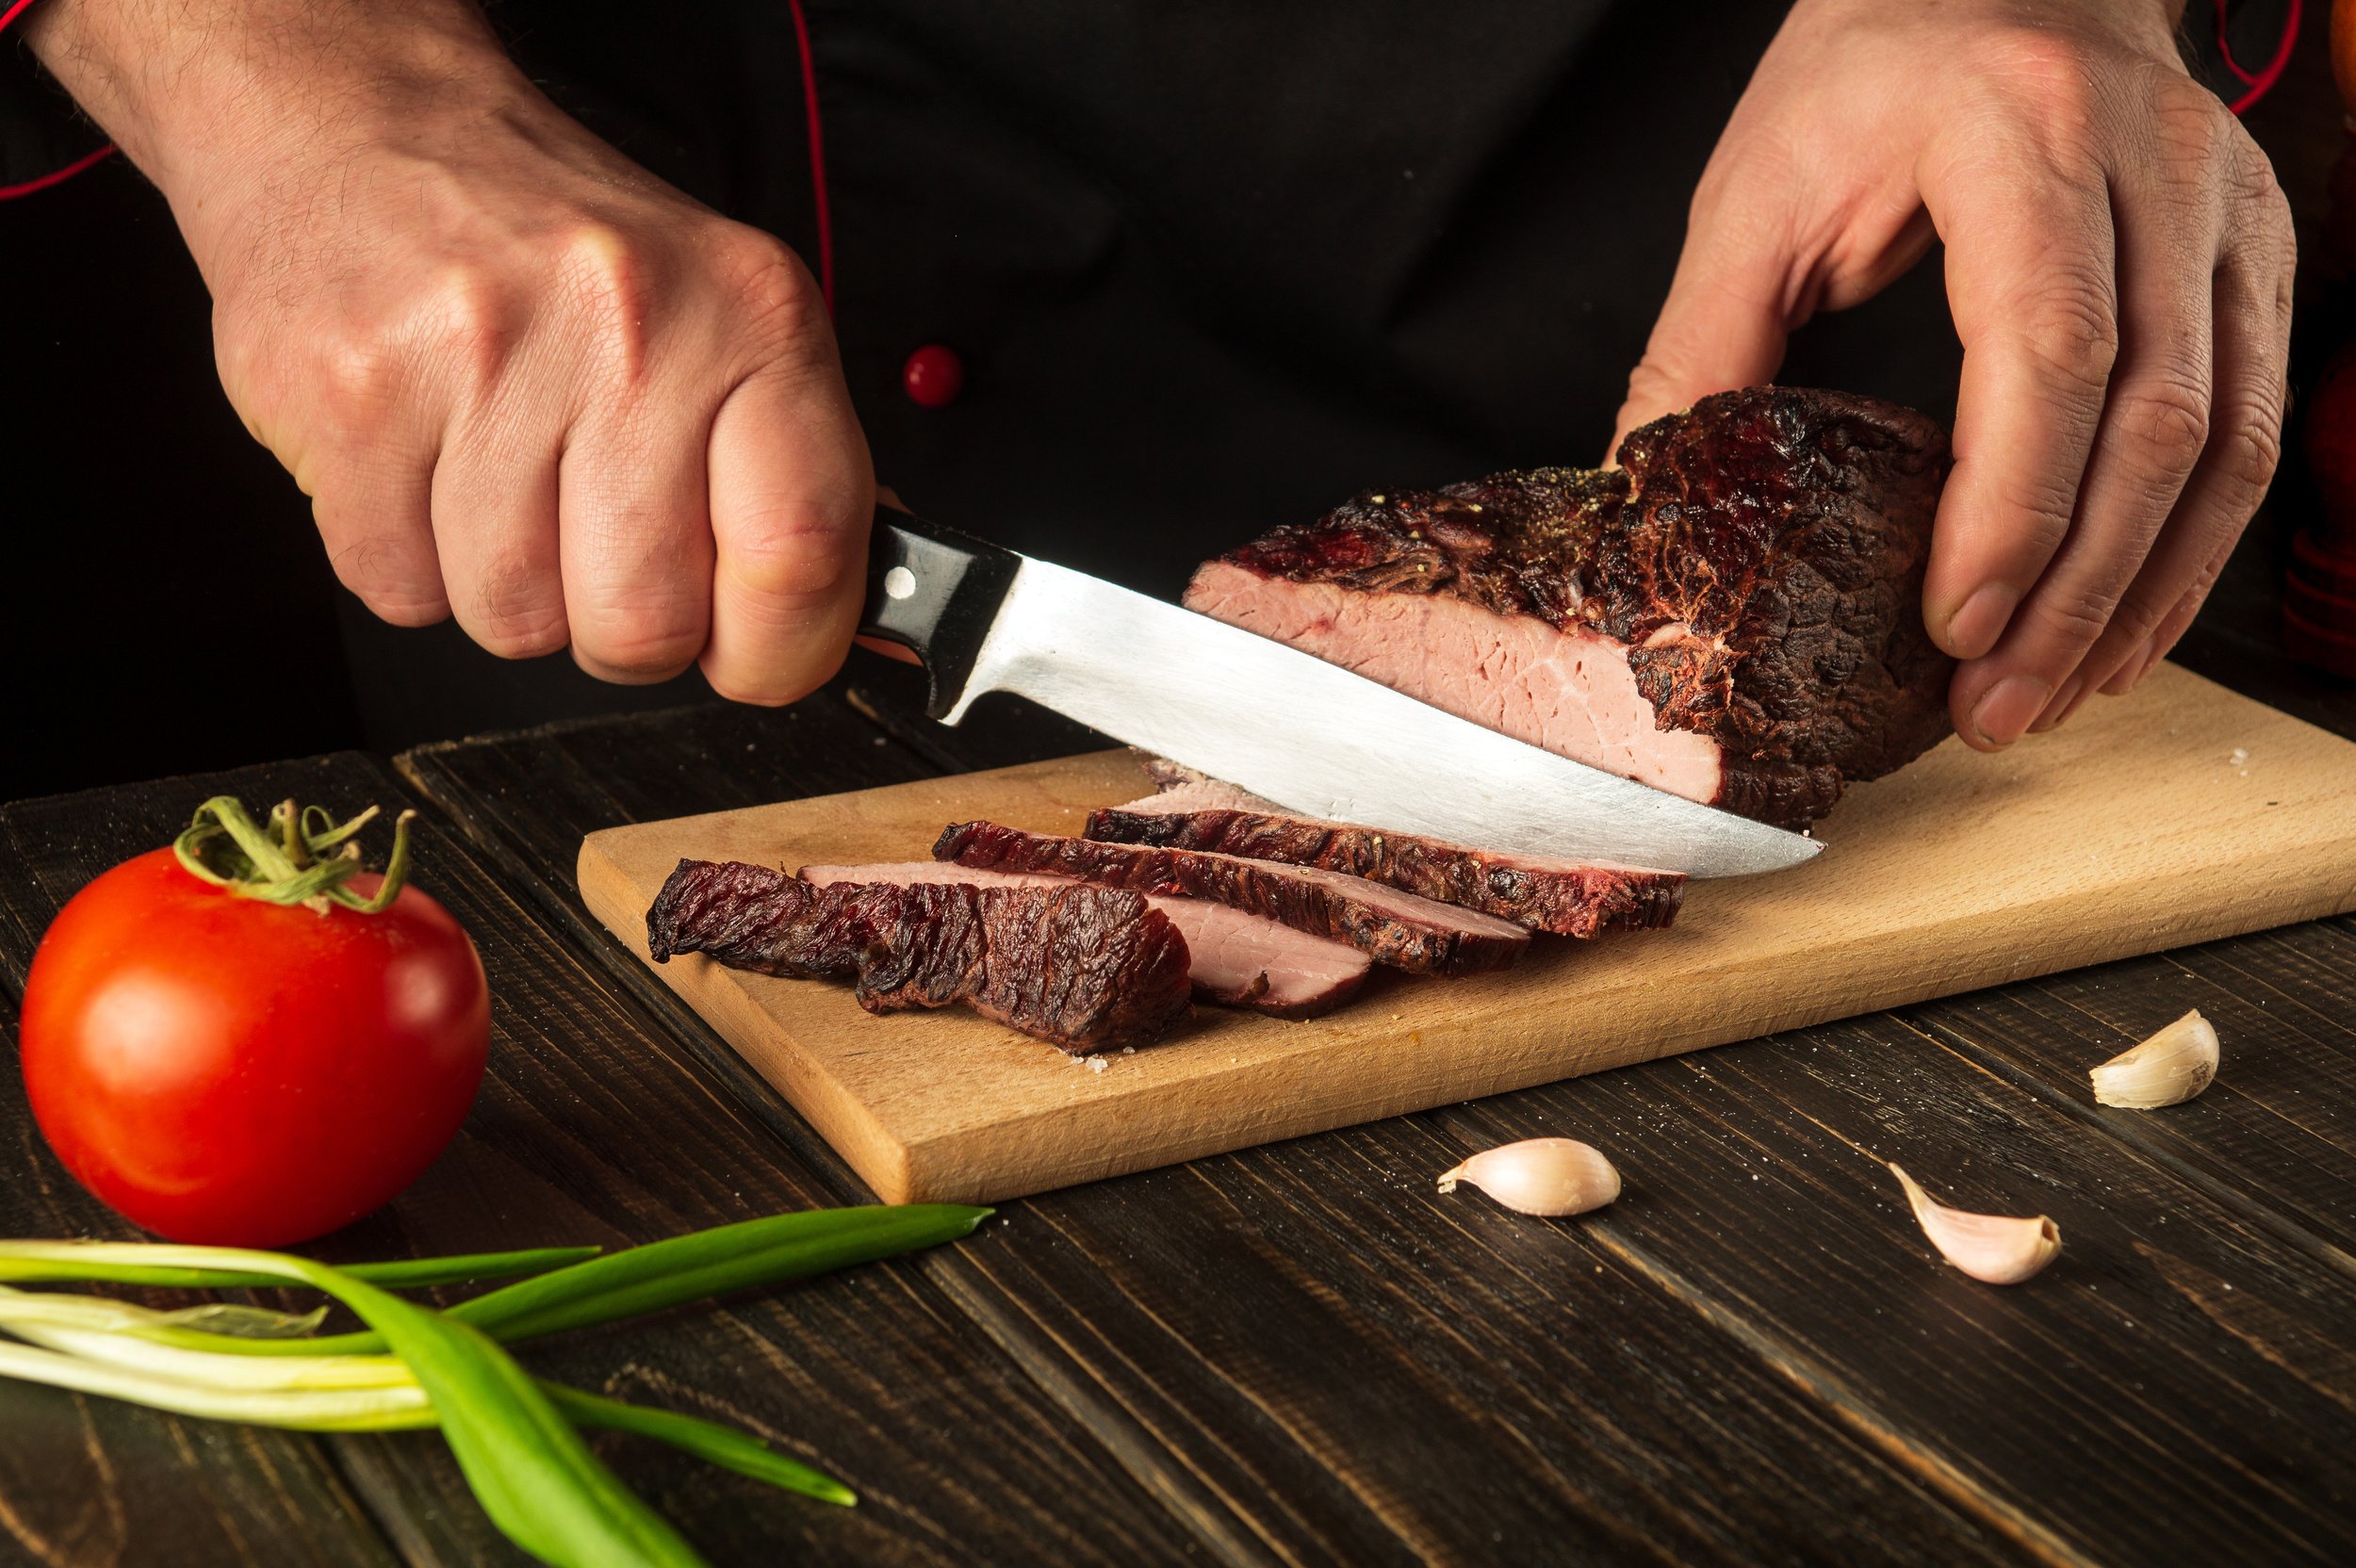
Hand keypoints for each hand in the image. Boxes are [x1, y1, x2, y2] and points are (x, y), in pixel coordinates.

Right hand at [27, 0, 872, 702]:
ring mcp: (482, 356)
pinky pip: (403, 590)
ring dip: (510, 591)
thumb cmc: (560, 255)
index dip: (782, 648)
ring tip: (502, 481)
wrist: (362, 125)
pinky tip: (426, 469)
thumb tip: (857, 622)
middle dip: (622, 629)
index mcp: (750, 314)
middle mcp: (628, 327)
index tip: (757, 650)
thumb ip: (798, 475)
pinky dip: (412, 562)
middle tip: (600, 546)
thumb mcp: (726, 323)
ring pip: (516, 622)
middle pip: (645, 625)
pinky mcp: (355, 396)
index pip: (804, 550)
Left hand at [1612, 0, 2293, 748]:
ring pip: (2227, 436)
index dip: (2013, 509)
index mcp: (2018, 132)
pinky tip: (2125, 624)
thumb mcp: (1756, 189)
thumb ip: (1701, 344)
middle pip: (2157, 416)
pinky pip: (2251, 422)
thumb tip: (1640, 494)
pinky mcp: (2253, 251)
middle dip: (2077, 590)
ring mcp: (2225, 207)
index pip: (2049, 348)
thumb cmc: (1869, 65)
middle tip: (1998, 705)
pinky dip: (2191, 544)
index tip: (1955, 622)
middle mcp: (2152, 164)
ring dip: (2144, 590)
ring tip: (2055, 693)